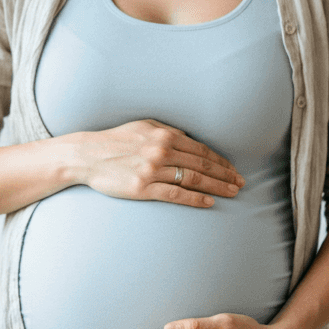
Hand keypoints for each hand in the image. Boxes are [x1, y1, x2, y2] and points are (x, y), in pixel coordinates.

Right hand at [76, 119, 243, 207]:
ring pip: (193, 179)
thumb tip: (187, 136)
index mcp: (163, 135)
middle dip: (225, 174)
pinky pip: (175, 194)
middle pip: (202, 164)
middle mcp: (161, 151)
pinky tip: (209, 202)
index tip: (233, 169)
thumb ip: (166, 130)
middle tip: (241, 183)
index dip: (220, 160)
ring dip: (217, 186)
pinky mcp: (143, 188)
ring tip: (232, 193)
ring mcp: (152, 170)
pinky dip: (195, 198)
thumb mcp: (142, 126)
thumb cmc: (115, 140)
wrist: (87, 156)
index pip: (200, 149)